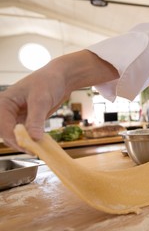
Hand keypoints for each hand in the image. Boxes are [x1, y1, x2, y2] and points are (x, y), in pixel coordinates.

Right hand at [0, 50, 118, 151]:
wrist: (61, 78)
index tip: (27, 147)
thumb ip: (36, 119)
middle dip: (19, 143)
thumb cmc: (48, 82)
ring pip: (16, 135)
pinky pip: (27, 134)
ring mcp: (17, 116)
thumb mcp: (41, 100)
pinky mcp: (27, 120)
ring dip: (26, 143)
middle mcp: (8, 110)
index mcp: (4, 102)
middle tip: (34, 152)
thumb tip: (33, 138)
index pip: (3, 125)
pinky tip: (41, 145)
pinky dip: (32, 140)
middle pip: (7, 133)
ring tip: (38, 150)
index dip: (13, 138)